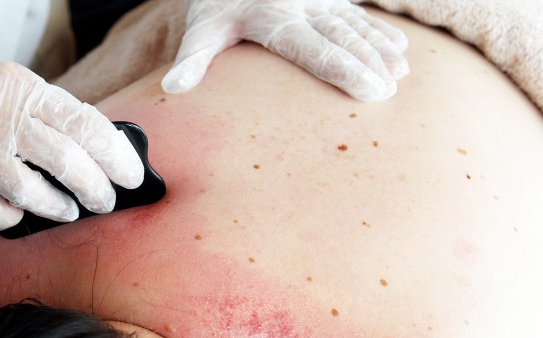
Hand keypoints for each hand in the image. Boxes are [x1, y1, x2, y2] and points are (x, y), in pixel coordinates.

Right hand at [0, 39, 143, 229]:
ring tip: (69, 210)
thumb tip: (106, 156)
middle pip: (65, 161)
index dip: (115, 156)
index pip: (84, 124)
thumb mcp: (19, 89)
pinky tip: (21, 210)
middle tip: (106, 201)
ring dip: (59, 208)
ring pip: (30, 193)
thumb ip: (56, 117)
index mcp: (23, 90)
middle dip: (96, 189)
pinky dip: (15, 217)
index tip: (132, 176)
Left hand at [162, 0, 408, 100]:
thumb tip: (173, 88)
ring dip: (380, 48)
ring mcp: (318, 0)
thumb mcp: (200, 29)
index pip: (313, 49)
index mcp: (273, 18)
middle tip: (391, 90)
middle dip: (368, 63)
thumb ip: (191, 59)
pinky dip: (379, 31)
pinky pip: (357, 14)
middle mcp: (302, 7)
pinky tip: (400, 49)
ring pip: (355, 24)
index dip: (343, 70)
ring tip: (402, 72)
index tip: (369, 89)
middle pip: (341, 37)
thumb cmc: (215, 5)